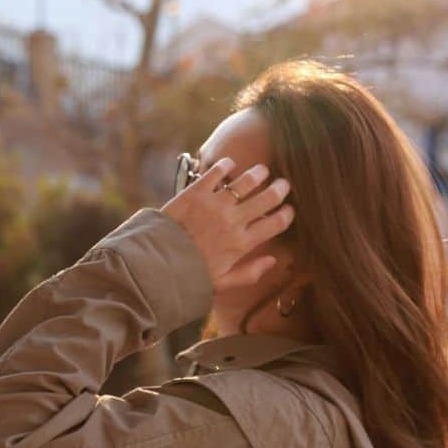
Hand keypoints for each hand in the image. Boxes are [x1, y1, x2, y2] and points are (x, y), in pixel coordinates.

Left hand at [161, 157, 294, 293]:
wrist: (158, 262)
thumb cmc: (191, 274)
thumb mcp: (224, 282)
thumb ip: (251, 273)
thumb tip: (272, 261)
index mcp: (242, 244)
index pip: (276, 224)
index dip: (287, 214)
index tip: (289, 209)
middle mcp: (233, 221)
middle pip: (268, 198)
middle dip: (280, 189)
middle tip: (283, 184)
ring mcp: (215, 205)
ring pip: (247, 181)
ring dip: (258, 173)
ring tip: (262, 171)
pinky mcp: (196, 192)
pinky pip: (217, 171)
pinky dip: (226, 165)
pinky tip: (230, 164)